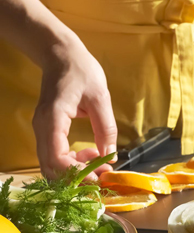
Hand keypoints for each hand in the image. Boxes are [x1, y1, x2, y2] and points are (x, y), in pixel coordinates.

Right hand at [33, 39, 116, 179]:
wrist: (61, 55)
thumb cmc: (81, 71)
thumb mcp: (101, 98)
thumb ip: (106, 128)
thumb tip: (111, 156)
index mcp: (53, 119)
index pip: (57, 159)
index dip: (78, 174)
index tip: (101, 177)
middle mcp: (42, 128)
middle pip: (51, 168)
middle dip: (77, 178)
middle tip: (103, 175)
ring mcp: (42, 131)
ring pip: (52, 164)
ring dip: (76, 171)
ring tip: (101, 164)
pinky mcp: (48, 131)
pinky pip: (55, 155)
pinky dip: (72, 161)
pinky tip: (91, 153)